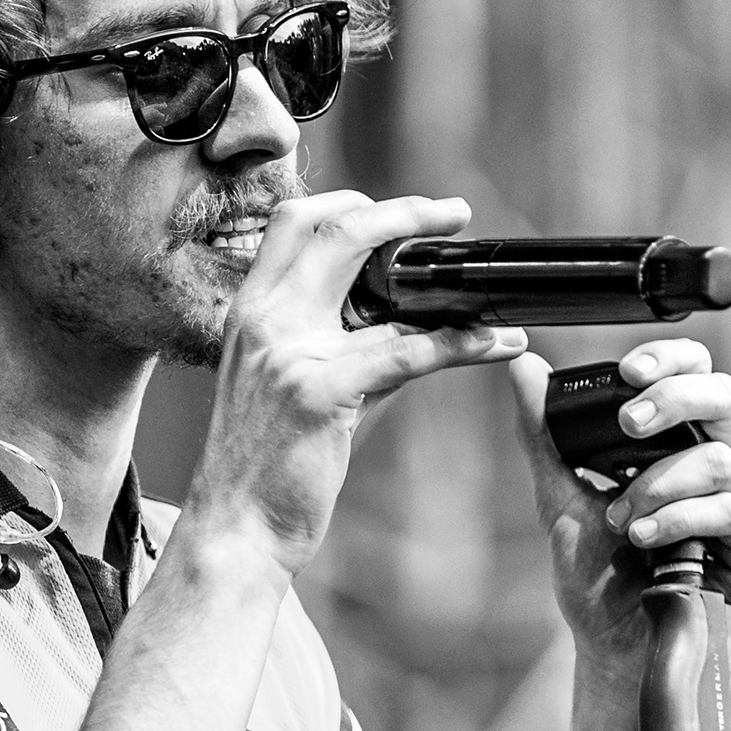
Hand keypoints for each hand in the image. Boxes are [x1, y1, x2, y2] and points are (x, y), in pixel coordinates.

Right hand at [188, 192, 525, 575]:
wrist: (235, 528)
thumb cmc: (264, 463)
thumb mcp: (288, 382)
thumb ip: (338, 340)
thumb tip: (410, 317)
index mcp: (250, 310)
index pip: (295, 221)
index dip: (352, 202)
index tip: (402, 211)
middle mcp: (263, 319)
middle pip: (334, 227)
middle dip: (403, 211)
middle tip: (453, 214)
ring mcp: (288, 352)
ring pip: (377, 282)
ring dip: (445, 282)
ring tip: (489, 293)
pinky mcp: (321, 393)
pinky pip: (407, 352)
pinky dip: (461, 343)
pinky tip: (496, 344)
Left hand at [509, 341, 730, 671]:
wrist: (613, 655)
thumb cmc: (597, 580)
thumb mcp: (560, 498)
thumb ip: (545, 436)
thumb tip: (523, 366)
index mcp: (681, 447)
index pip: (696, 376)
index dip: (671, 360)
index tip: (628, 371)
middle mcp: (720, 470)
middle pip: (726, 397)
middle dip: (675, 397)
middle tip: (626, 422)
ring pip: (719, 458)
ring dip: (659, 482)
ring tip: (621, 520)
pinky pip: (729, 511)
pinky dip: (679, 518)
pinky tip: (645, 539)